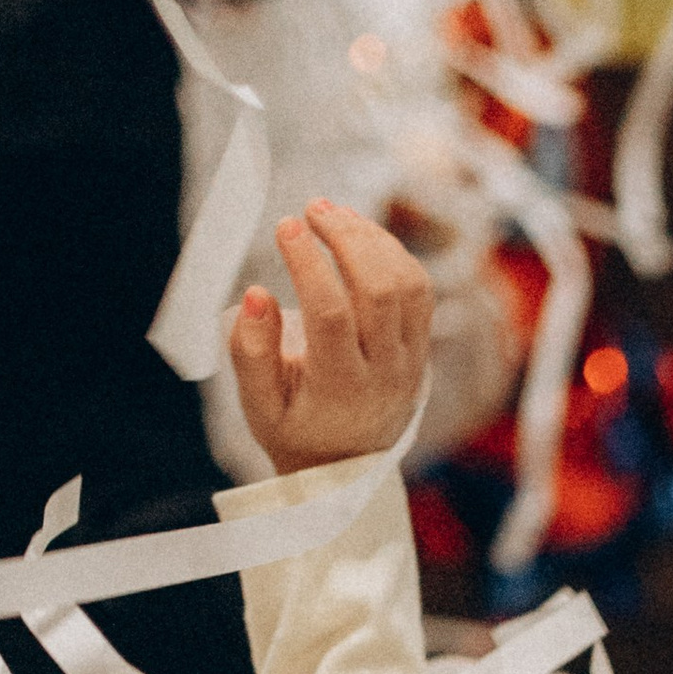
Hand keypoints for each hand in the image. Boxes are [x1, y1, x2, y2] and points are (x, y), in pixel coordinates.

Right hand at [230, 201, 433, 476]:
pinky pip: (419, 289)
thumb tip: (256, 294)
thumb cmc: (294, 427)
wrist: (345, 464)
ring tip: (332, 215)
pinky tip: (358, 235)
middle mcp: (385, 375)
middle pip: (380, 292)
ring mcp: (411, 362)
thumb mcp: (259, 406)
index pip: (332, 316)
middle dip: (346, 240)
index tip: (286, 226)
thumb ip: (250, 352)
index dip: (309, 265)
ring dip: (371, 240)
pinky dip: (391, 252)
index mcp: (341, 391)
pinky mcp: (421, 348)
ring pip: (407, 285)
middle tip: (312, 209)